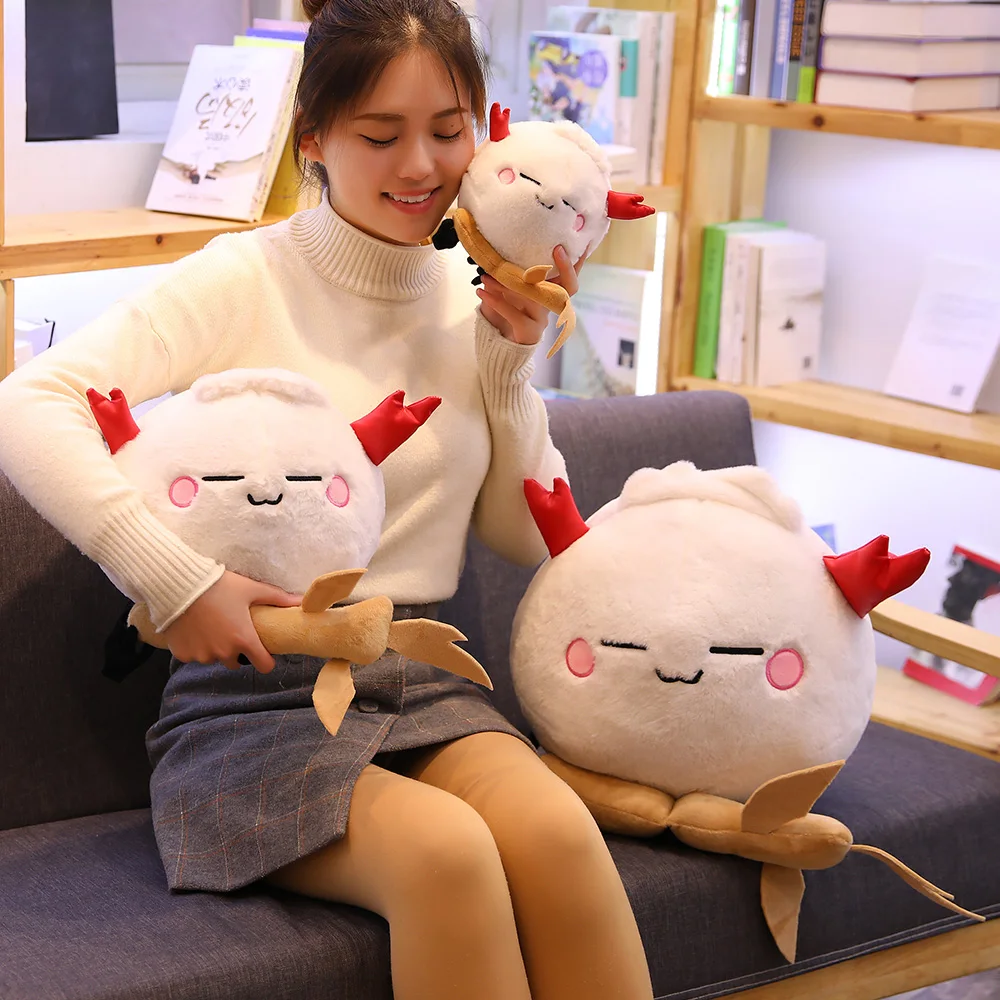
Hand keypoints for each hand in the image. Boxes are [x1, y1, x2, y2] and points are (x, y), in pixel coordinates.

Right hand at [161, 570, 300, 673]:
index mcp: (244, 640)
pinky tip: (194, 628)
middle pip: (236, 662)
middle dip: (237, 650)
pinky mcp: (183, 654)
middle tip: (232, 629)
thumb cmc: (219, 585)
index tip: (263, 651)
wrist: (179, 584)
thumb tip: (302, 601)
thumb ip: (278, 598)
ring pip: (214, 658)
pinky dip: (195, 646)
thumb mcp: (251, 589)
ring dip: (215, 648)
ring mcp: (201, 655)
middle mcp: (223, 653)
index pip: (264, 666)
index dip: (266, 660)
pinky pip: (193, 655)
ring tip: (211, 626)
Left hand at [475, 244, 586, 345]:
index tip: (571, 244)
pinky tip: (482, 292)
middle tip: (557, 249)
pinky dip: (496, 301)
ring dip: (509, 284)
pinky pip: (515, 315)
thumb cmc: (506, 311)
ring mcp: (542, 319)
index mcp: (549, 292)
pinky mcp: (530, 331)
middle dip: (566, 267)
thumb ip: (511, 273)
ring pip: (534, 298)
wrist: (499, 343)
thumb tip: (496, 250)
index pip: (569, 278)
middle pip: (569, 288)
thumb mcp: (508, 289)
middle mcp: (551, 305)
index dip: (575, 264)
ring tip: (487, 276)